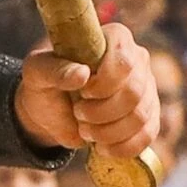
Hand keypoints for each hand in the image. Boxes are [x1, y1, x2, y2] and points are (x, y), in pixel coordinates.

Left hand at [13, 23, 157, 157]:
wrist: (52, 113)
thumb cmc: (45, 84)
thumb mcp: (38, 73)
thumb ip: (54, 70)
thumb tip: (81, 73)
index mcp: (114, 38)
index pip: (124, 61)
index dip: (104, 84)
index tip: (82, 92)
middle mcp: (137, 59)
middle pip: (134, 92)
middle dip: (101, 112)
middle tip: (79, 113)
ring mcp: (146, 88)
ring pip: (140, 117)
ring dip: (107, 132)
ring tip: (86, 130)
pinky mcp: (149, 116)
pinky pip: (147, 135)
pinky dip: (122, 147)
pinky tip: (101, 147)